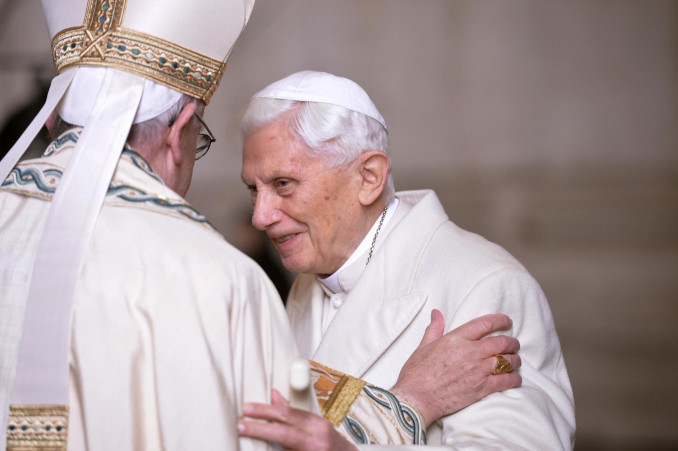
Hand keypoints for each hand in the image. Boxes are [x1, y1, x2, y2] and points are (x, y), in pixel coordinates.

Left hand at [238, 389, 356, 450]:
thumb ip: (293, 413)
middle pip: (283, 432)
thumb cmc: (329, 443)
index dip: (265, 410)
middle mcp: (316, 439)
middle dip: (258, 428)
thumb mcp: (315, 424)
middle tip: (239, 425)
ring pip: (282, 449)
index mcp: (317, 424)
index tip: (247, 409)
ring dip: (262, 444)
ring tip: (244, 438)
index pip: (287, 414)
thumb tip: (273, 395)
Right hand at [390, 310, 521, 426]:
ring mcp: (478, 371)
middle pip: (501, 342)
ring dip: (514, 359)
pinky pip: (506, 381)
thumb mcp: (423, 345)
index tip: (506, 321)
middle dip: (511, 342)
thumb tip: (436, 313)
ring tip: (515, 360)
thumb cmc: (416, 372)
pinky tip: (515, 378)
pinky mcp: (482, 388)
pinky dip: (514, 379)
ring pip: (506, 361)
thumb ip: (434, 328)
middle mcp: (470, 352)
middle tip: (513, 343)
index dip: (500, 320)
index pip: (485, 324)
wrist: (416, 398)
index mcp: (456, 339)